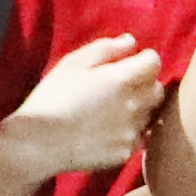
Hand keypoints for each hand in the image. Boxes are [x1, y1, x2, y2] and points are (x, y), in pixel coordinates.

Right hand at [2, 35, 166, 175]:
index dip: (142, 60)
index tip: (126, 64)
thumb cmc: (52, 98)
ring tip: (109, 112)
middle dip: (143, 84)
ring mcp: (132, 131)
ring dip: (138, 109)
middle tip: (118, 88)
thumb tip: (131, 42)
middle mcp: (135, 105)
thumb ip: (106, 49)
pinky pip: (137, 138)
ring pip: (149, 114)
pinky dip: (127, 133)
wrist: (38, 144)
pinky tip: (104, 132)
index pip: (154, 61)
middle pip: (157, 89)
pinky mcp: (126, 152)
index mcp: (124, 79)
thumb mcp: (72, 64)